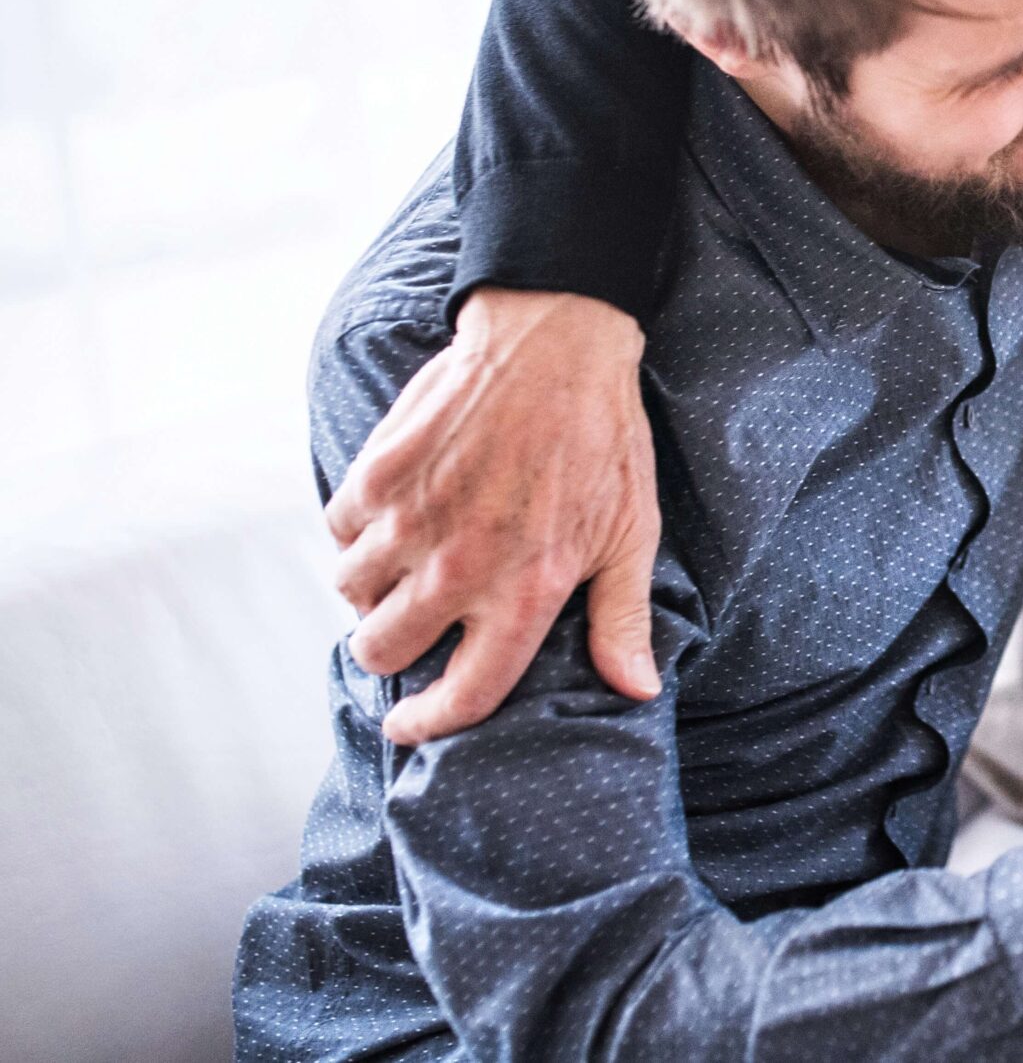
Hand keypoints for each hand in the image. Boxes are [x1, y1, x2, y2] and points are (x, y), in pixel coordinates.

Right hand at [326, 287, 660, 743]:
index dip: (430, 723)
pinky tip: (394, 515)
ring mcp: (411, 522)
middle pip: (383, 650)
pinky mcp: (378, 476)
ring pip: (352, 594)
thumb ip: (622, 618)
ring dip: (371, 589)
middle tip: (411, 624)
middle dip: (391, 648)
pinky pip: (340, 532)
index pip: (464, 694)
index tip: (410, 726)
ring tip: (404, 564)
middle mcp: (459, 569)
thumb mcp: (632, 533)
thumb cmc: (604, 440)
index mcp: (525, 592)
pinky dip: (358, 532)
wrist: (555, 343)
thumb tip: (636, 689)